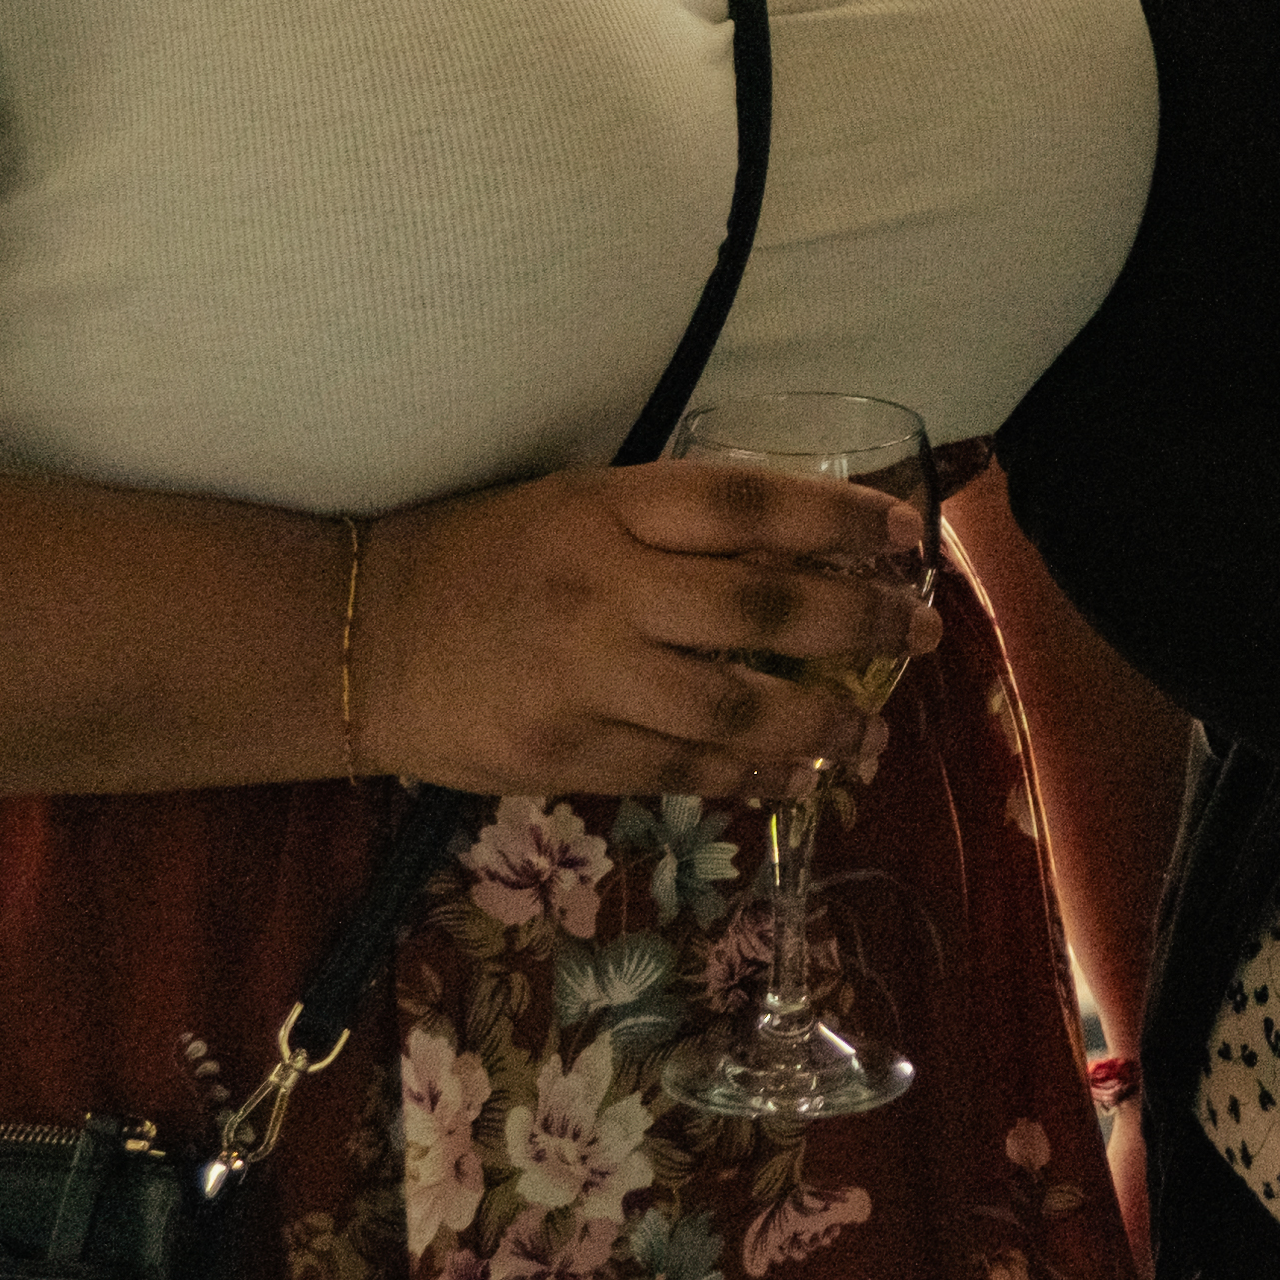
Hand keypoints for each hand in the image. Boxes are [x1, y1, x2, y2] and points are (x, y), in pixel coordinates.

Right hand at [357, 457, 926, 801]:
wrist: (360, 638)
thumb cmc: (482, 558)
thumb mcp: (576, 506)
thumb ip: (675, 526)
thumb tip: (806, 552)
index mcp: (606, 506)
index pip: (749, 503)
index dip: (840, 516)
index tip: (908, 534)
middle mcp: (603, 586)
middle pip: (764, 609)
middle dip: (861, 624)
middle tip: (920, 634)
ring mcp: (583, 678)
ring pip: (734, 709)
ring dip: (819, 724)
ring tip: (868, 732)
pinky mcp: (562, 756)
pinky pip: (678, 773)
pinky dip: (745, 777)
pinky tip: (789, 776)